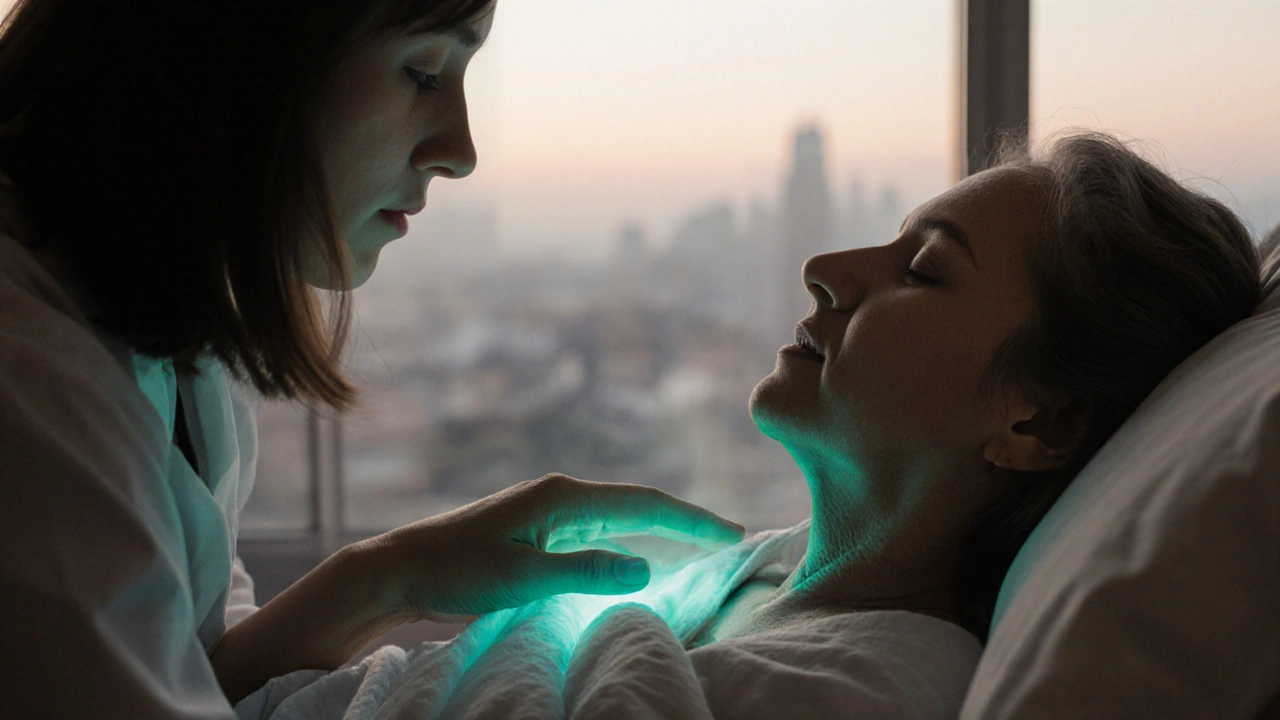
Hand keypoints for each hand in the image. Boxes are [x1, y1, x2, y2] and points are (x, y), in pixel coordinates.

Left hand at [352, 474, 745, 621]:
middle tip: (730, 538)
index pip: (644, 503)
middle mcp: (560, 495)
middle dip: (685, 520)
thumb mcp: (524, 578)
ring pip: (619, 516)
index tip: (731, 533)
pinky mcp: (537, 530)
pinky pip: (599, 530)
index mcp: (562, 497)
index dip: (691, 519)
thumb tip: (646, 569)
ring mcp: (548, 511)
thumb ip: (586, 571)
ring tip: (700, 543)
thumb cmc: (456, 571)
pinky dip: (631, 538)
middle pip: (638, 503)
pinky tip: (641, 553)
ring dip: (660, 528)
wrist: (400, 569)